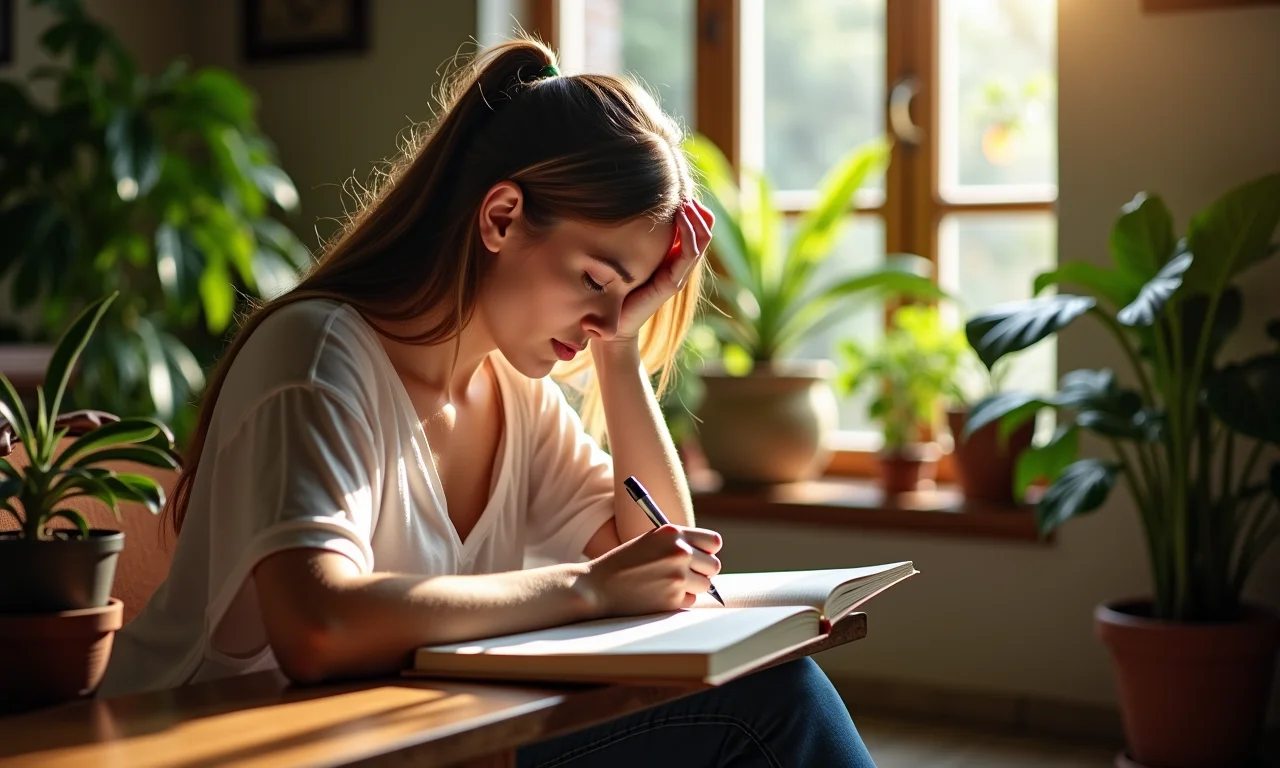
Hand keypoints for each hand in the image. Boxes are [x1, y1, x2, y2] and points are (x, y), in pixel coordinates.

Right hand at [577, 524, 722, 617]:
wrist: (597, 587)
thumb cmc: (623, 562)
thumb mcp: (650, 541)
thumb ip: (678, 543)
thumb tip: (708, 557)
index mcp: (673, 533)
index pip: (713, 541)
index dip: (708, 550)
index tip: (700, 556)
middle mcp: (679, 552)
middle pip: (714, 565)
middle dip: (703, 571)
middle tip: (686, 574)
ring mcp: (678, 577)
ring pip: (705, 585)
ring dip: (691, 587)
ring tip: (667, 584)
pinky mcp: (673, 600)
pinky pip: (691, 600)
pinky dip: (679, 600)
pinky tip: (659, 594)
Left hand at [612, 200, 714, 342]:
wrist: (613, 325)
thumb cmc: (615, 289)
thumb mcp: (626, 256)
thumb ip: (633, 237)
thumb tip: (626, 206)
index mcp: (671, 258)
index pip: (693, 229)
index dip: (692, 209)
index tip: (680, 190)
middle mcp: (679, 265)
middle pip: (703, 232)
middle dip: (698, 210)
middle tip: (686, 189)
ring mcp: (678, 274)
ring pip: (701, 241)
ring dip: (696, 218)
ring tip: (687, 200)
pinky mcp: (672, 283)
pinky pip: (689, 254)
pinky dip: (689, 234)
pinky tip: (682, 216)